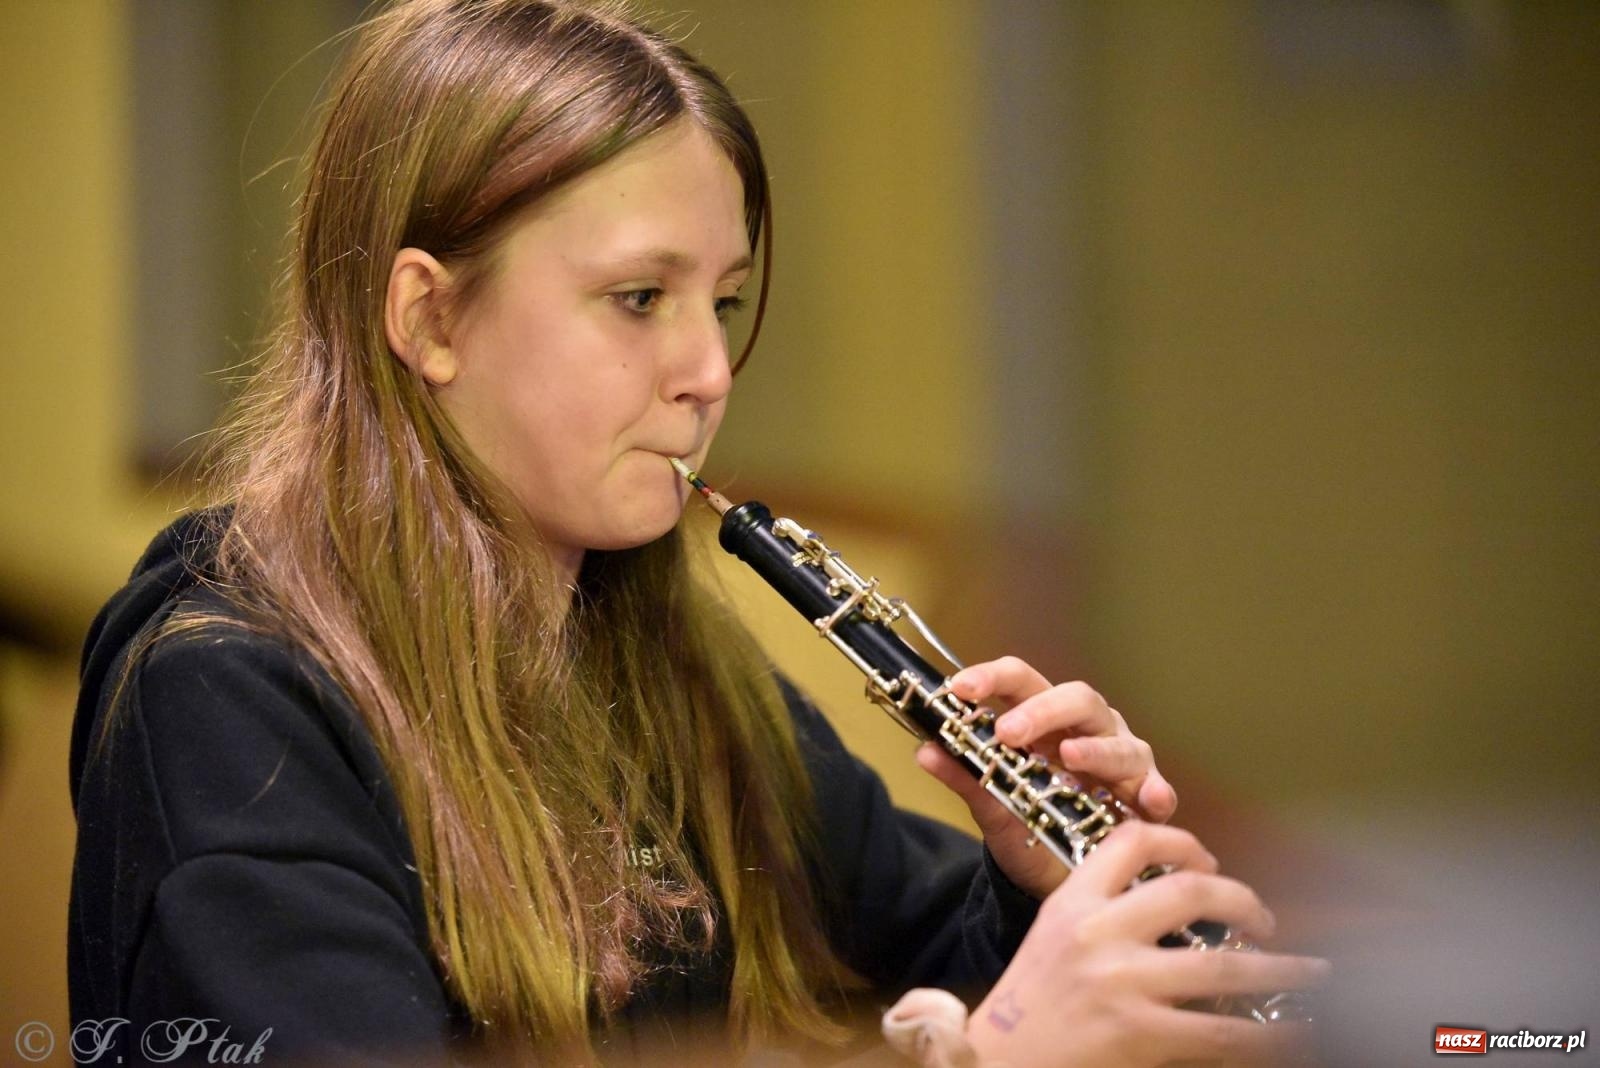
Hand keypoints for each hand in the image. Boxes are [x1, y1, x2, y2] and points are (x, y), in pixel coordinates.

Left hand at [915, 655, 1176, 896]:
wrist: (1056, 876)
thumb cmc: (1029, 824)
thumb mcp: (992, 806)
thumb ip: (965, 778)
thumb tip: (924, 752)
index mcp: (1044, 719)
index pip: (1021, 681)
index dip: (992, 677)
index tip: (959, 688)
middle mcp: (1087, 729)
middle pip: (1077, 698)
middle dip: (1043, 711)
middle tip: (1008, 732)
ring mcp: (1122, 759)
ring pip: (1119, 742)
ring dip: (1095, 748)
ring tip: (1071, 756)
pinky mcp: (1147, 798)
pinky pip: (1157, 790)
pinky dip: (1156, 792)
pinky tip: (1150, 801)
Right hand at [966, 823, 1326, 1066]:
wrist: (997, 1062)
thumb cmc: (1031, 1005)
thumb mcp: (1054, 937)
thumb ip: (1103, 912)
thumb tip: (1182, 902)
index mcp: (1073, 903)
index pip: (1132, 842)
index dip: (1184, 843)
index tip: (1210, 862)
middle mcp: (1099, 935)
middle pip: (1191, 891)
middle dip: (1243, 902)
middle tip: (1264, 921)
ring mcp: (1122, 986)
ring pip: (1223, 969)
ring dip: (1281, 970)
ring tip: (1312, 974)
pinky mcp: (1140, 1037)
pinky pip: (1222, 1034)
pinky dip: (1269, 1035)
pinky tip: (1295, 1034)